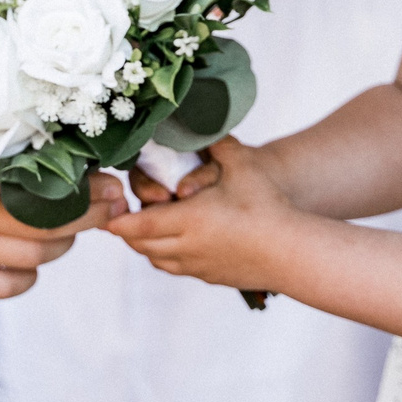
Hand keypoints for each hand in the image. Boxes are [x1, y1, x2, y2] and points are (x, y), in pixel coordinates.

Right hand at [0, 125, 123, 297]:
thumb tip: (17, 99)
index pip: (50, 187)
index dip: (90, 186)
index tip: (110, 176)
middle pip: (55, 229)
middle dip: (88, 216)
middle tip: (106, 199)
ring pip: (37, 261)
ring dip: (60, 243)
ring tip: (65, 222)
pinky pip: (6, 287)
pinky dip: (26, 274)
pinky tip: (26, 255)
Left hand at [107, 137, 298, 292]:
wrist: (295, 254)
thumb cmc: (268, 207)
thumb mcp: (243, 166)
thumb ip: (219, 144)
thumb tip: (203, 125)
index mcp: (188, 220)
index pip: (138, 225)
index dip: (118, 220)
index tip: (106, 214)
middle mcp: (187, 247)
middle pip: (142, 244)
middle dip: (128, 231)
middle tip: (121, 215)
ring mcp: (198, 266)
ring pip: (157, 259)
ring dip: (146, 245)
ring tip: (145, 228)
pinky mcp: (212, 277)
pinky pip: (177, 269)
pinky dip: (166, 257)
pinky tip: (173, 244)